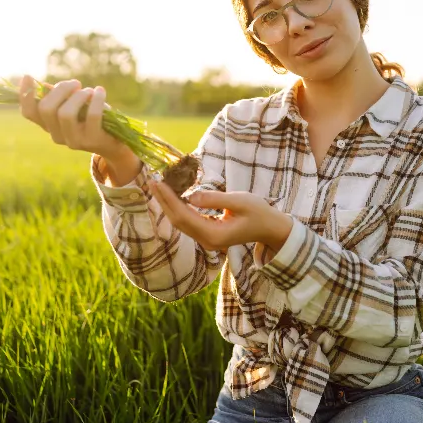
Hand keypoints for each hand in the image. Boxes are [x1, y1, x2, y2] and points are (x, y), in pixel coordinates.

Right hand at [19, 75, 130, 158]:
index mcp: (49, 126)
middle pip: (46, 109)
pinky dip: (96, 99)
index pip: (29, 113)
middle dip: (61, 89)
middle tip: (75, 83)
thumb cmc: (90, 118)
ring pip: (66, 113)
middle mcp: (57, 136)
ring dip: (79, 95)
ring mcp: (74, 141)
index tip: (28, 76)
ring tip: (89, 91)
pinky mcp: (92, 140)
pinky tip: (100, 92)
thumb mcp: (74, 107)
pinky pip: (92, 115)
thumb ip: (59, 98)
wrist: (113, 143)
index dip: (25, 94)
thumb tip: (44, 85)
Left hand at [148, 180, 292, 255]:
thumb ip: (214, 199)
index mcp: (214, 235)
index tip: (158, 182)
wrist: (271, 228)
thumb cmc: (259, 213)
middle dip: (164, 201)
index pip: (184, 216)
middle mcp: (207, 241)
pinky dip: (178, 208)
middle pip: (178, 221)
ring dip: (169, 204)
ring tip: (158, 186)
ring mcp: (207, 240)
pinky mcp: (208, 235)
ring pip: (181, 222)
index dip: (169, 199)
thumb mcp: (240, 201)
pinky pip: (188, 221)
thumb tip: (190, 195)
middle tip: (151, 181)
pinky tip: (172, 196)